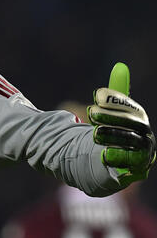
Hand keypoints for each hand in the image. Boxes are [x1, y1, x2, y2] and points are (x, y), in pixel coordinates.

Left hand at [88, 62, 155, 185]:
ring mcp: (144, 153)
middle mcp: (146, 135)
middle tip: (90, 113)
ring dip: (115, 137)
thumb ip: (115, 95)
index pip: (130, 108)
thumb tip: (120, 66)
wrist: (115, 162)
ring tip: (94, 134)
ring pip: (133, 144)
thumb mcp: (112, 113)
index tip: (95, 98)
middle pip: (133, 125)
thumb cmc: (115, 133)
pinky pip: (132, 164)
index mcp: (139, 119)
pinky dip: (119, 158)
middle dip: (112, 118)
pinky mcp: (137, 170)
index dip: (114, 103)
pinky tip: (103, 155)